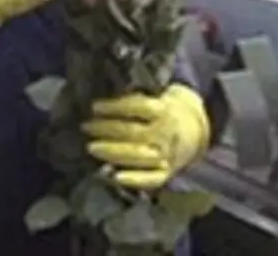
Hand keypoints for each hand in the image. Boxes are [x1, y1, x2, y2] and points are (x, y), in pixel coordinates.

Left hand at [83, 83, 210, 190]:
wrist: (192, 131)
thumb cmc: (159, 111)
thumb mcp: (152, 97)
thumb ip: (131, 98)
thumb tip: (98, 100)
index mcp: (163, 110)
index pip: (138, 106)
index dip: (115, 107)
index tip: (94, 107)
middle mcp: (166, 133)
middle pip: (133, 132)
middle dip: (105, 129)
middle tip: (85, 127)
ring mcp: (168, 154)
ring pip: (138, 155)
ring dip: (112, 152)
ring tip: (91, 147)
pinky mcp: (167, 172)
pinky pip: (152, 179)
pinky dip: (134, 179)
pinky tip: (114, 176)